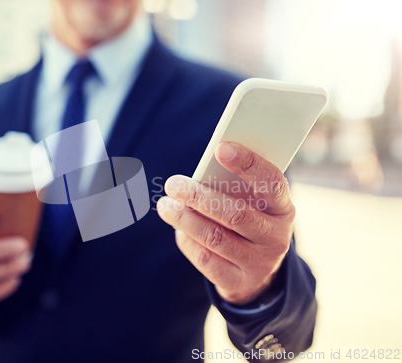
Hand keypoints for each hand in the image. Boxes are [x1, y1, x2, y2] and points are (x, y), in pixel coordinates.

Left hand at [157, 142, 294, 304]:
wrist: (257, 274)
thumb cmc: (249, 223)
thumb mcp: (253, 205)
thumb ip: (235, 188)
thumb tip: (200, 173)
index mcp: (283, 209)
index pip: (272, 182)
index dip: (249, 164)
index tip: (221, 148)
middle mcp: (275, 237)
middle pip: (236, 214)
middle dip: (200, 197)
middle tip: (174, 184)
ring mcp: (258, 263)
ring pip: (215, 238)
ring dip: (184, 218)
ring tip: (165, 205)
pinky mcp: (237, 282)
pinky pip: (205, 259)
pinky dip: (187, 240)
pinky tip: (178, 228)